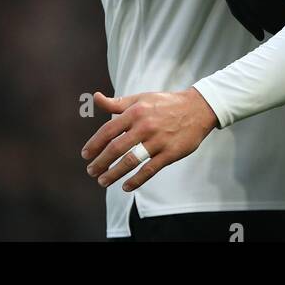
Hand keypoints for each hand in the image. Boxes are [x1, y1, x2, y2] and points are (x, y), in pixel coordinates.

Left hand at [81, 89, 218, 190]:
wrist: (198, 108)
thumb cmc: (166, 103)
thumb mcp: (141, 98)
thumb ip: (117, 102)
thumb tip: (95, 97)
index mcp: (136, 112)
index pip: (108, 131)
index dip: (94, 144)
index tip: (86, 155)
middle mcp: (145, 126)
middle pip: (116, 148)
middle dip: (100, 163)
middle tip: (92, 171)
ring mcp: (158, 141)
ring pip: (130, 161)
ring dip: (113, 174)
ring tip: (103, 181)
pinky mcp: (170, 153)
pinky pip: (149, 170)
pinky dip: (136, 180)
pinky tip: (126, 186)